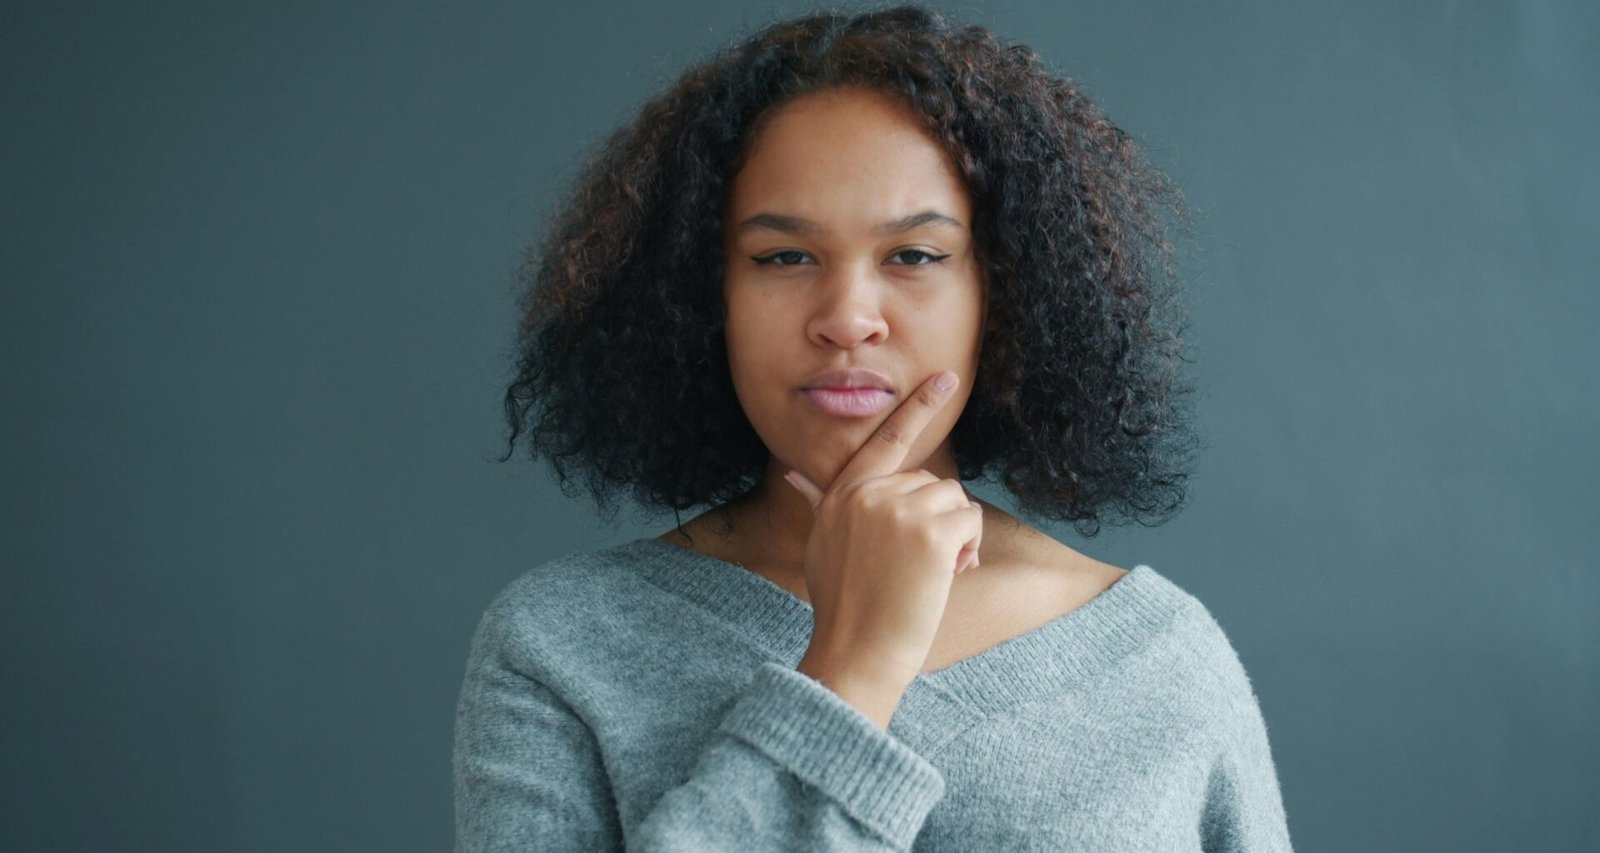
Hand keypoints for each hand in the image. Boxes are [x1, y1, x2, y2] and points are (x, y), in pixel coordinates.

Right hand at [784, 369, 984, 697]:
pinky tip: (946, 575)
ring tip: (928, 573)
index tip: (945, 378)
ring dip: (954, 536)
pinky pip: (969, 521)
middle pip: (930, 483)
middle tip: (916, 566)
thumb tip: (793, 474)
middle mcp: (868, 493)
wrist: (856, 649)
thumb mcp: (823, 543)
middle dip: (935, 521)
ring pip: (953, 500)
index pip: (886, 439)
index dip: (918, 406)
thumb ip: (820, 501)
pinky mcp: (929, 531)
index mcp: (843, 494)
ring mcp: (898, 509)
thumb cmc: (844, 605)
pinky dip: (967, 549)